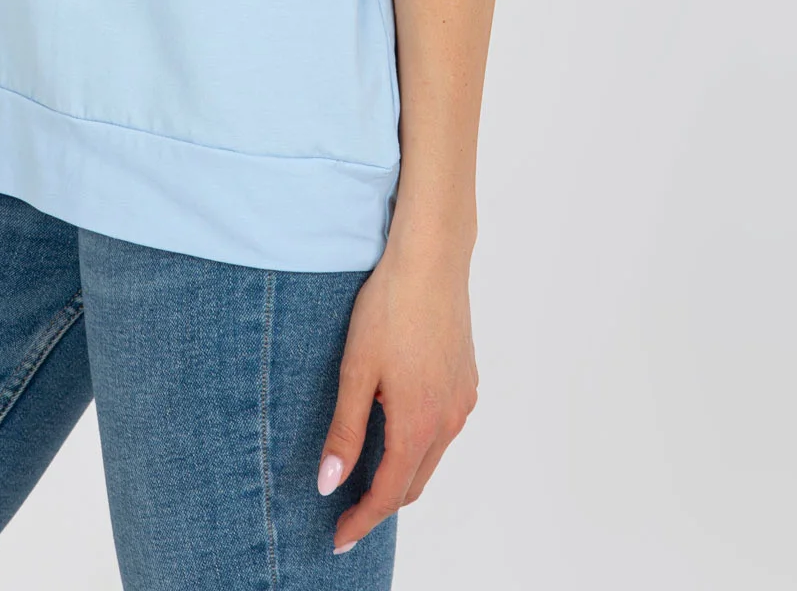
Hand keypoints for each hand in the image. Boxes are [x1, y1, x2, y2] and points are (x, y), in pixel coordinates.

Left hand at [316, 243, 478, 552]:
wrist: (431, 259)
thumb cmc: (389, 308)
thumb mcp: (356, 370)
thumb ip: (345, 432)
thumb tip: (329, 484)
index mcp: (418, 423)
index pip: (388, 494)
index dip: (361, 521)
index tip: (337, 538)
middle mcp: (449, 419)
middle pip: (413, 482)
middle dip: (380, 502)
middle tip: (344, 508)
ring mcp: (462, 399)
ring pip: (430, 455)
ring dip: (400, 470)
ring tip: (364, 466)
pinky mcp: (467, 380)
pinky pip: (442, 428)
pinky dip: (418, 441)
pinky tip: (394, 420)